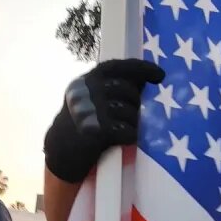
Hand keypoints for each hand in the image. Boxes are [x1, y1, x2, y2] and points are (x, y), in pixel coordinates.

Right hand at [44, 58, 165, 182]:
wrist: (60, 152)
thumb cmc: (82, 124)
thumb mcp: (90, 99)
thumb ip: (111, 87)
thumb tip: (144, 79)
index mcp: (84, 81)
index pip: (115, 67)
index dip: (140, 68)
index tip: (160, 74)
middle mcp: (85, 92)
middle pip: (126, 89)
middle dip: (136, 102)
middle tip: (133, 114)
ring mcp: (89, 111)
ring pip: (129, 111)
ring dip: (133, 122)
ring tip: (125, 128)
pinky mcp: (95, 131)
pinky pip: (126, 131)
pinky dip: (130, 135)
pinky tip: (125, 138)